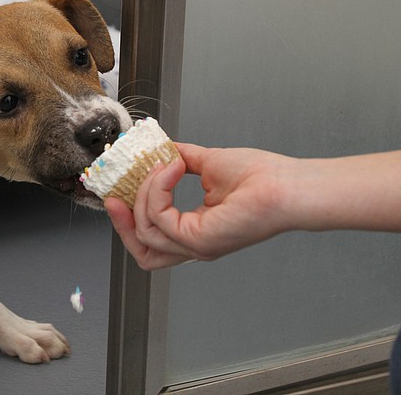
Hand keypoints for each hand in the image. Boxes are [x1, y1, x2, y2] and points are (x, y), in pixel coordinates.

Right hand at [105, 143, 293, 269]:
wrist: (286, 184)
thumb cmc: (263, 178)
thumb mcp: (209, 162)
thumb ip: (181, 158)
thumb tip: (160, 148)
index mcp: (196, 230)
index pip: (151, 238)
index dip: (129, 218)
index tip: (118, 190)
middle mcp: (194, 244)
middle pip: (142, 252)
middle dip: (121, 224)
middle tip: (113, 196)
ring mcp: (195, 246)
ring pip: (145, 231)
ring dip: (143, 194)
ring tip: (159, 168)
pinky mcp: (199, 239)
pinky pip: (159, 217)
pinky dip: (157, 189)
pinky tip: (172, 168)